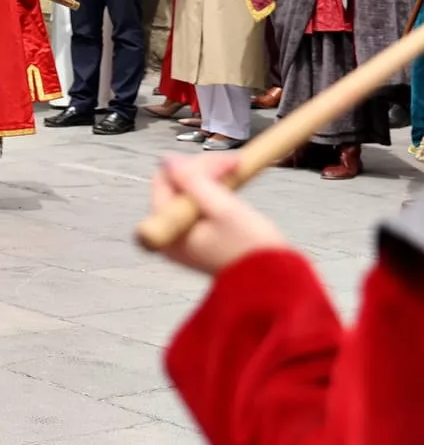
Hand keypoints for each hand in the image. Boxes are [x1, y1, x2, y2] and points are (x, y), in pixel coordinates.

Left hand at [145, 152, 285, 276]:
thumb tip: (168, 160)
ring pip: (189, 194)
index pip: (166, 180)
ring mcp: (184, 237)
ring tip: (238, 175)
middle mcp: (170, 235)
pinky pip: (199, 207)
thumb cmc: (252, 250)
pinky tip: (232, 192)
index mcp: (167, 230)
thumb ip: (193, 182)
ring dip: (211, 180)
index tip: (228, 161)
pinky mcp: (200, 239)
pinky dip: (214, 195)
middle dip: (205, 171)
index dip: (196, 164)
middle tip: (237, 164)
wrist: (277, 284)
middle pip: (176, 186)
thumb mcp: (223, 208)